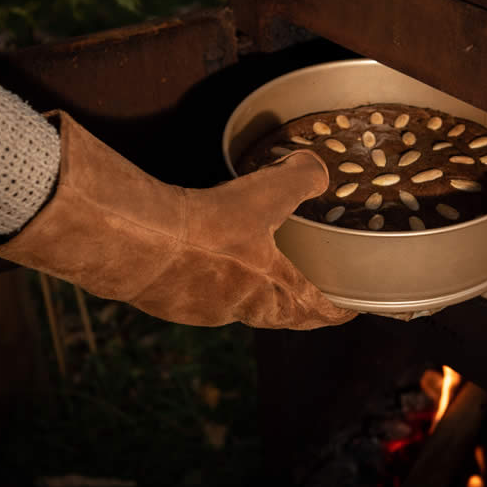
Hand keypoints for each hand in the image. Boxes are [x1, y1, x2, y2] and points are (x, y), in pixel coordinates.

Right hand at [0, 111, 356, 329]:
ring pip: (233, 306)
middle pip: (277, 315)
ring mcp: (198, 310)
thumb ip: (301, 179)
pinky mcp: (164, 302)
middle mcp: (239, 310)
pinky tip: (195, 258)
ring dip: (246, 292)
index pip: (317, 311)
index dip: (339, 310)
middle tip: (305, 290)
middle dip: (293, 305)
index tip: (351, 309)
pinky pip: (194, 294)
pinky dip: (204, 280)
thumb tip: (317, 170)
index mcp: (271, 292)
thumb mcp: (264, 194)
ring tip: (248, 270)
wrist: (134, 243)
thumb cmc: (209, 227)